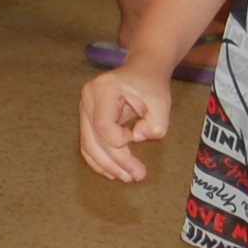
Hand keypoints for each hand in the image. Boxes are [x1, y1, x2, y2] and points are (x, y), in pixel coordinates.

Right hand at [80, 67, 169, 182]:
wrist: (143, 70)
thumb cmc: (151, 85)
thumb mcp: (162, 100)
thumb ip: (157, 122)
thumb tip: (138, 138)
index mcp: (103, 89)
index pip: (103, 125)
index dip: (119, 139)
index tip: (137, 136)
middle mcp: (88, 98)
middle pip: (93, 138)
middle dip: (115, 161)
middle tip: (136, 177)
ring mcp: (85, 107)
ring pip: (87, 144)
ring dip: (106, 166)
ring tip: (127, 178)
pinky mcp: (87, 117)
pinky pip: (89, 143)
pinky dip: (100, 160)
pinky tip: (114, 172)